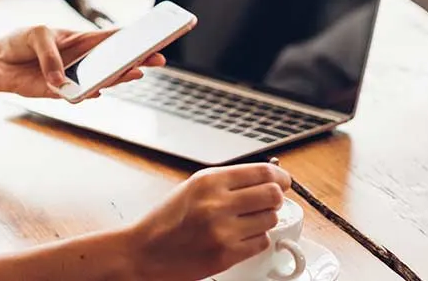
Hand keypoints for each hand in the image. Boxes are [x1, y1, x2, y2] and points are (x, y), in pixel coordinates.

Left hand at [0, 26, 165, 98]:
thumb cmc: (20, 42)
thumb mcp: (36, 37)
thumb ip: (51, 57)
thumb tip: (62, 82)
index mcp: (82, 39)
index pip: (113, 37)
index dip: (135, 37)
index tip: (155, 36)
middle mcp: (83, 59)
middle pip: (116, 61)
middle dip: (138, 60)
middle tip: (157, 59)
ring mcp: (74, 77)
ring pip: (103, 79)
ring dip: (119, 78)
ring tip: (135, 73)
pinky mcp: (60, 93)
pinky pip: (80, 95)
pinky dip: (89, 94)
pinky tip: (99, 90)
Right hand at [125, 163, 291, 279]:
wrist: (144, 251)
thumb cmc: (167, 221)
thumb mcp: (193, 188)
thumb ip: (227, 182)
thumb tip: (266, 178)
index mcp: (208, 181)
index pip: (262, 172)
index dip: (280, 177)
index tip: (283, 182)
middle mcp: (216, 203)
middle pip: (273, 195)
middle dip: (275, 199)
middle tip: (268, 203)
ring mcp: (222, 230)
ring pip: (271, 220)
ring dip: (264, 221)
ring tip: (246, 223)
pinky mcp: (226, 254)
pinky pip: (261, 242)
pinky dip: (255, 240)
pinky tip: (239, 238)